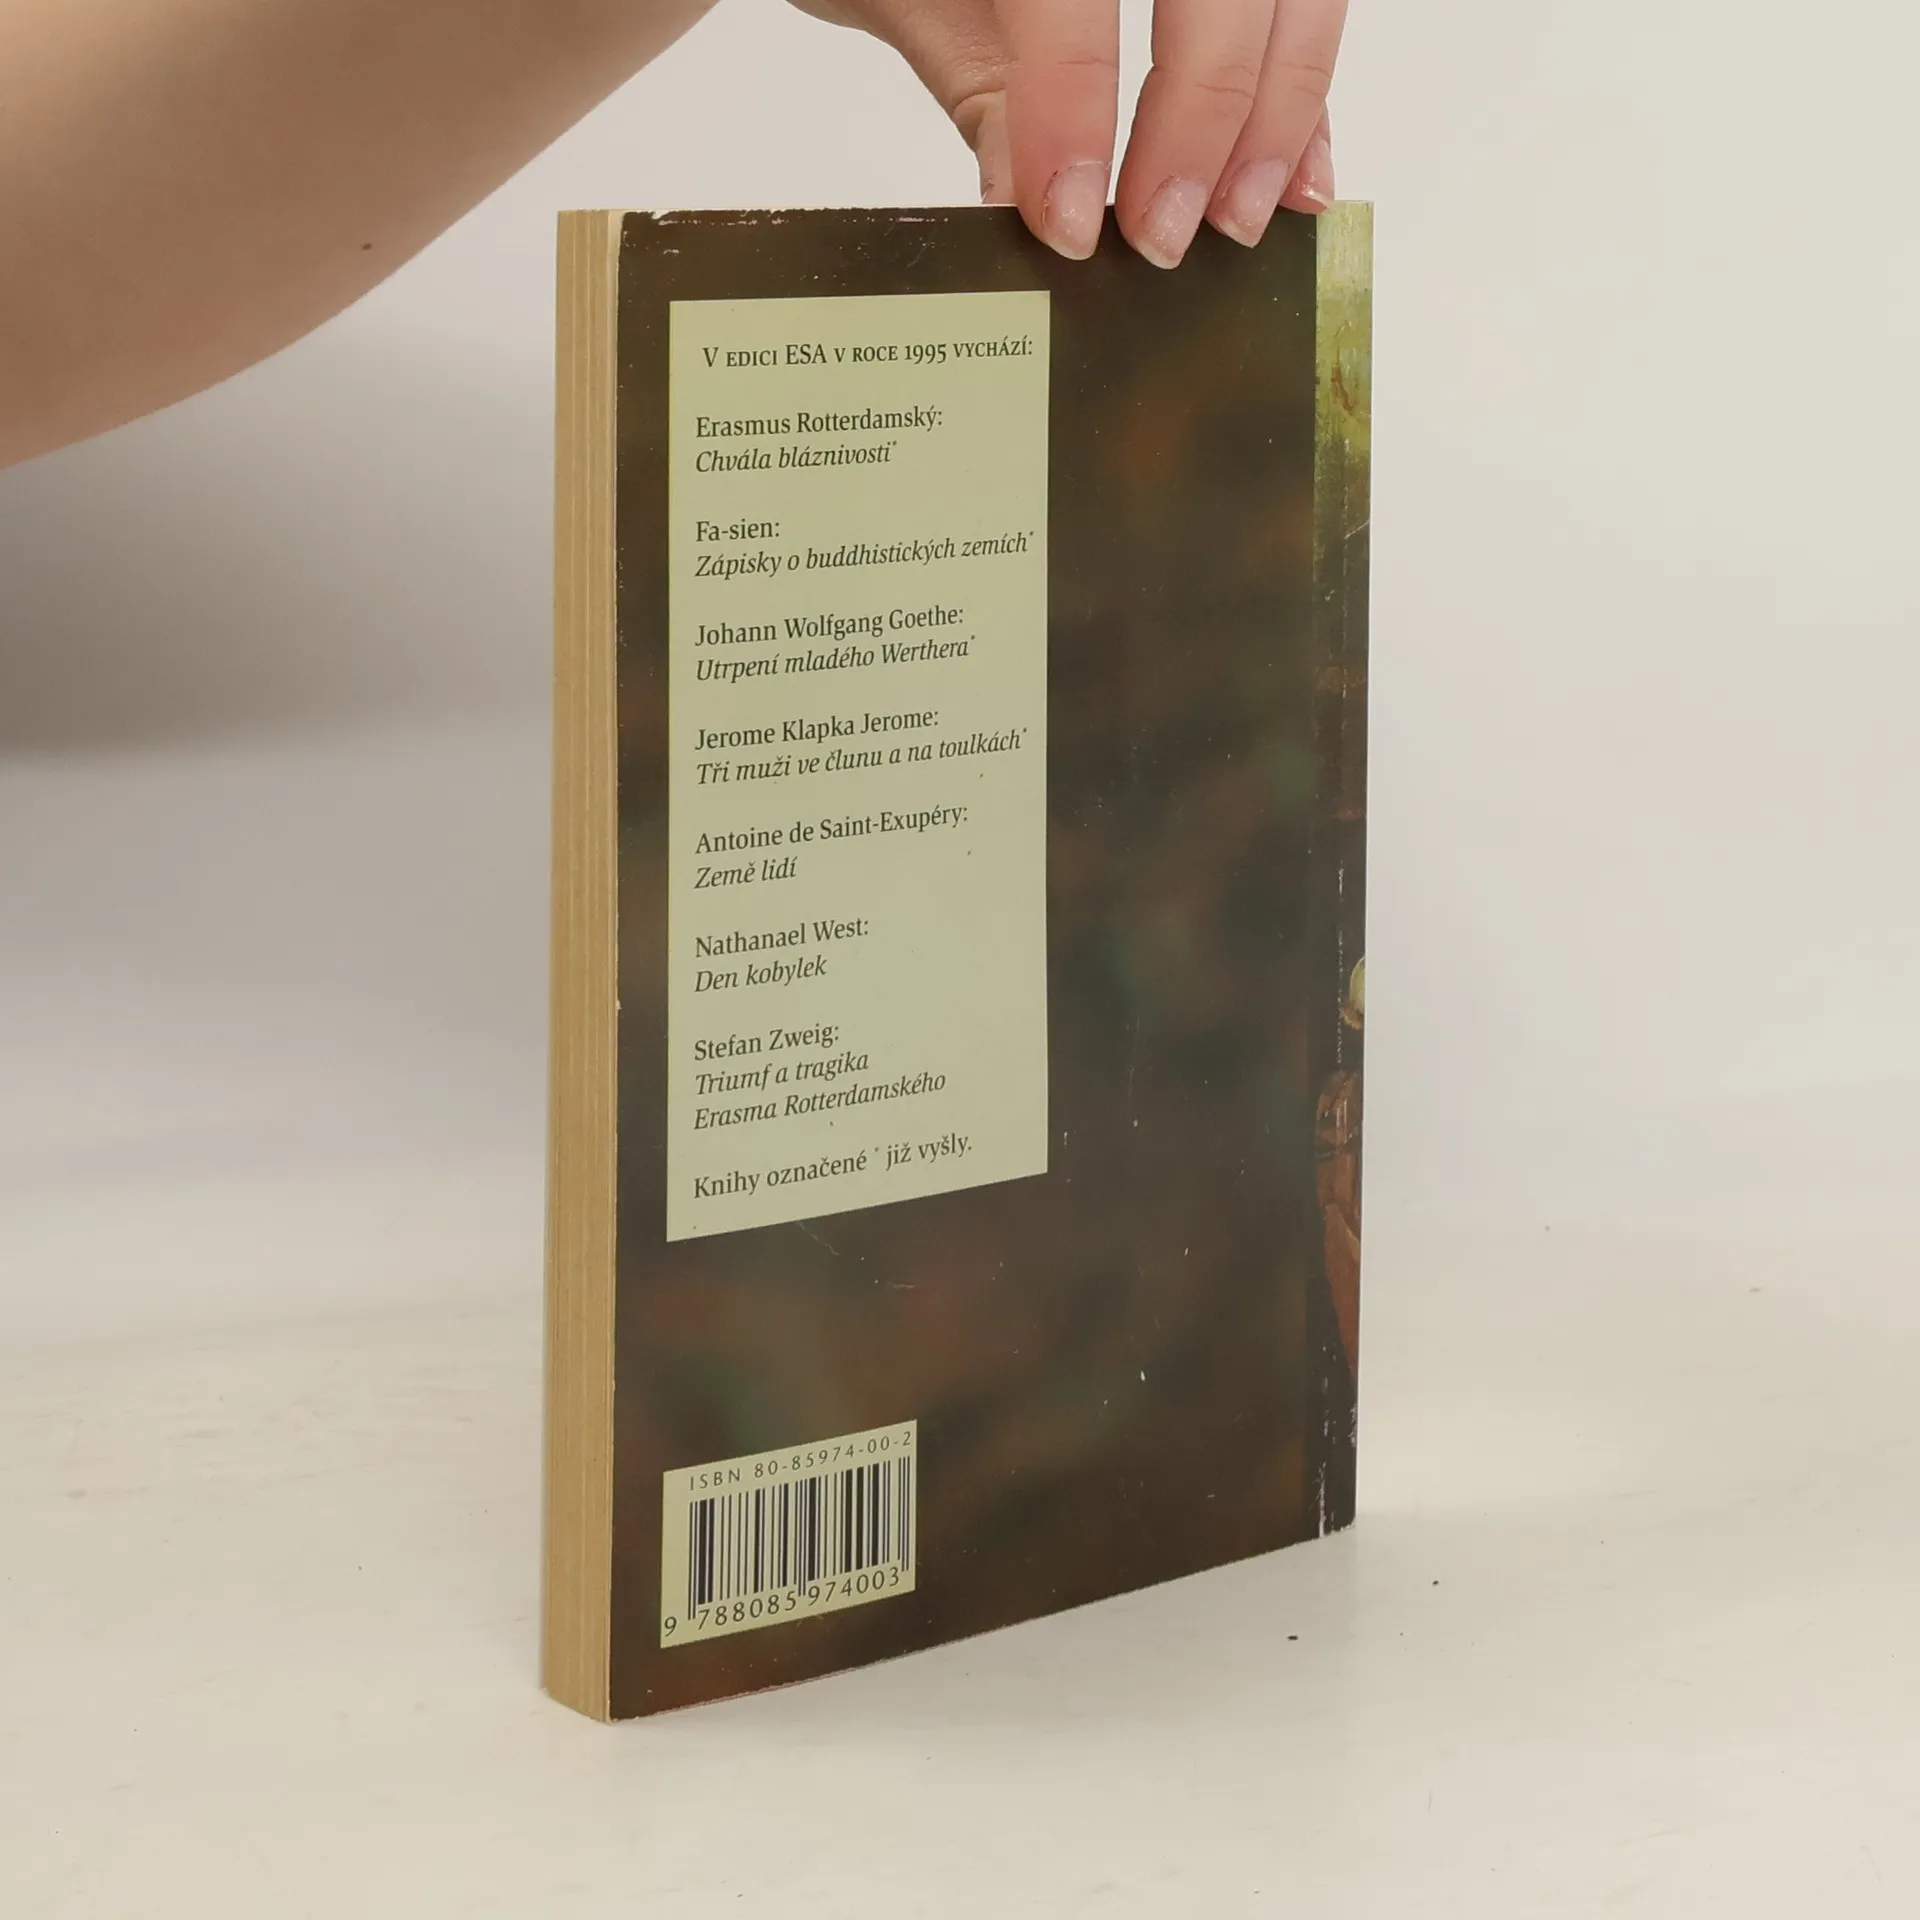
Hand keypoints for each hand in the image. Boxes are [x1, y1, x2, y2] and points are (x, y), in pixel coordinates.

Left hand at [791, 0, 1344, 266]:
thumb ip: (980, 83)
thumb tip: (1029, 201)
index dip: (1075, 114)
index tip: (1071, 225)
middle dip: (1200, 124)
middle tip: (1160, 236)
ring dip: (1277, 117)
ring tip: (1236, 221)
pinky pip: (1308, 1)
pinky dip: (1306, 87)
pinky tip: (1296, 177)